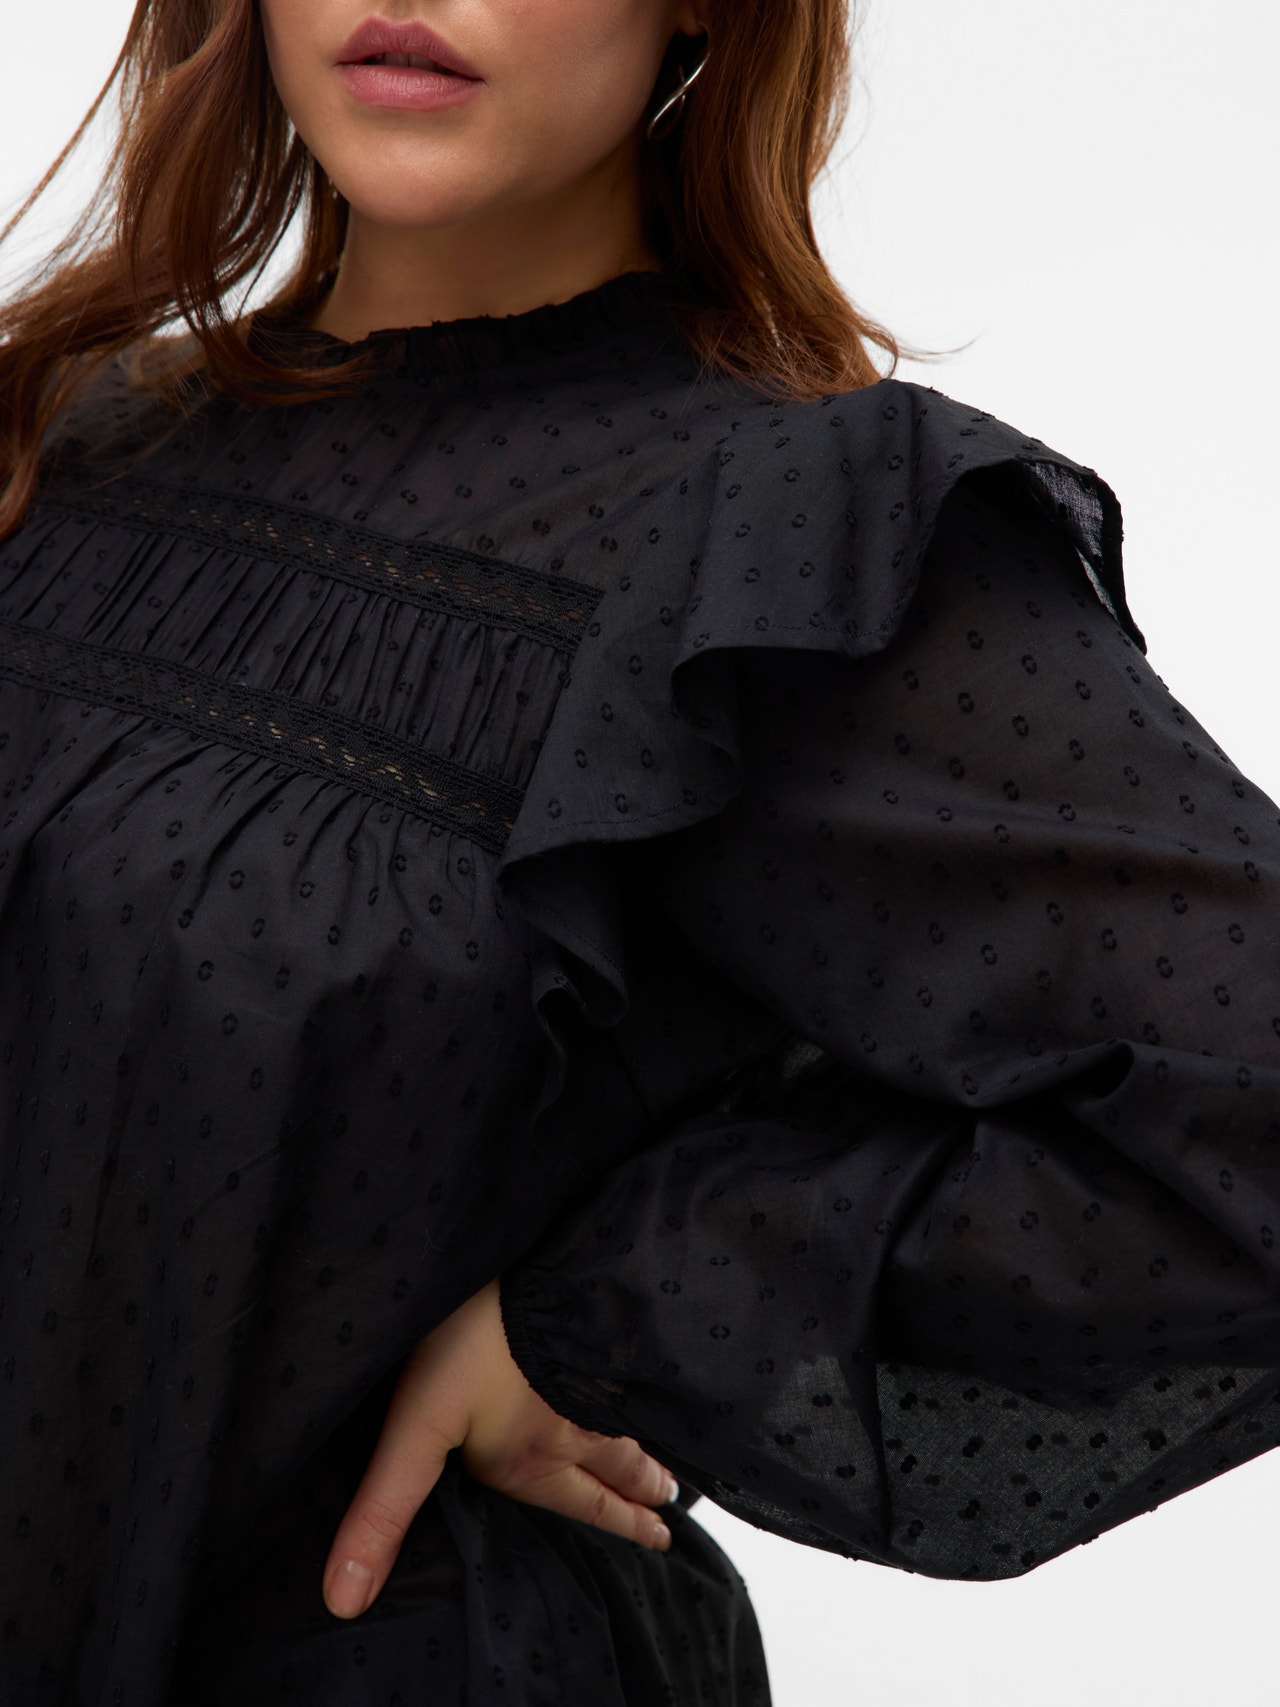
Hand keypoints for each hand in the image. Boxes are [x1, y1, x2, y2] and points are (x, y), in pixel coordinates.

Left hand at [322, 1275, 679, 1619]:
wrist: (528, 1278)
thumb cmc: (471, 1352)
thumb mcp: (413, 1431)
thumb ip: (383, 1512)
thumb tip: (343, 1604)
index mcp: (532, 1461)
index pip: (584, 1506)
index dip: (619, 1525)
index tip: (660, 1540)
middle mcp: (575, 1431)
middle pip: (618, 1472)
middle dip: (641, 1495)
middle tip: (669, 1514)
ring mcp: (597, 1382)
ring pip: (630, 1431)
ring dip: (651, 1457)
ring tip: (673, 1476)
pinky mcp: (606, 1335)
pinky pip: (639, 1387)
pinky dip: (655, 1406)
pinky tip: (662, 1400)